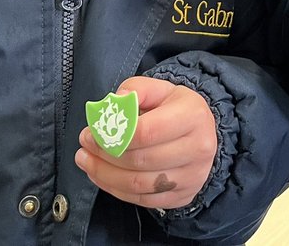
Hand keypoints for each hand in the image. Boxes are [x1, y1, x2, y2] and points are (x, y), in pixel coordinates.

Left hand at [76, 76, 216, 210]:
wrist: (204, 133)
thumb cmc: (175, 108)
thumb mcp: (159, 89)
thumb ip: (135, 90)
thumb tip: (115, 103)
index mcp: (193, 116)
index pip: (146, 131)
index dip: (113, 135)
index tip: (90, 132)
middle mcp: (198, 148)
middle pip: (140, 160)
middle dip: (105, 156)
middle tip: (84, 147)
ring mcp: (192, 176)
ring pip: (138, 184)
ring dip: (105, 175)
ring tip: (87, 162)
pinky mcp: (183, 196)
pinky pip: (142, 199)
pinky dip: (116, 190)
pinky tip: (103, 176)